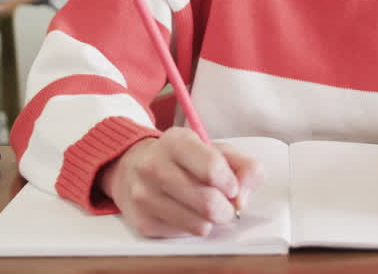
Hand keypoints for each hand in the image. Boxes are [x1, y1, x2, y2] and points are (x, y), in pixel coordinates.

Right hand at [99, 128, 263, 237]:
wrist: (133, 168)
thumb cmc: (182, 159)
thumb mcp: (214, 149)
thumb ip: (243, 165)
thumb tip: (244, 195)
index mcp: (176, 142)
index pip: (212, 167)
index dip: (231, 183)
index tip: (232, 186)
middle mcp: (154, 167)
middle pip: (208, 202)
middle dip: (227, 208)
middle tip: (226, 203)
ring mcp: (145, 196)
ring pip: (199, 224)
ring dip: (212, 220)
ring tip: (207, 208)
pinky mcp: (143, 222)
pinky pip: (184, 234)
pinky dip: (194, 226)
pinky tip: (187, 212)